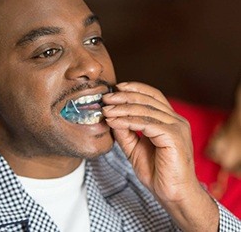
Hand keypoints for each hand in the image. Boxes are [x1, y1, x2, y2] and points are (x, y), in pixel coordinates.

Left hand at [103, 81, 218, 230]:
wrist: (173, 195)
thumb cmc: (157, 172)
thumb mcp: (135, 148)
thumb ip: (125, 132)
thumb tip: (111, 116)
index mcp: (170, 120)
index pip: (153, 96)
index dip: (135, 88)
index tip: (117, 88)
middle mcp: (176, 120)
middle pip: (148, 99)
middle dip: (124, 96)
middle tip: (106, 97)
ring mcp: (177, 127)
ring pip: (145, 110)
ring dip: (122, 108)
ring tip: (106, 110)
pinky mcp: (174, 136)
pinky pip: (146, 124)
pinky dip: (127, 121)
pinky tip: (114, 121)